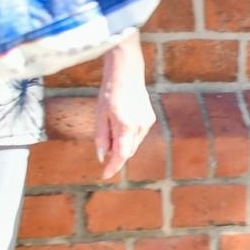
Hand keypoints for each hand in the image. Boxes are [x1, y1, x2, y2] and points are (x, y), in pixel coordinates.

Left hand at [94, 33, 154, 179]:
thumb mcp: (99, 115)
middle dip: (116, 154)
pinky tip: (122, 122)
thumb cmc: (110, 93)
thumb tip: (103, 156)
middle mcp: (139, 126)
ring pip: (133, 143)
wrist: (127, 74)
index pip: (121, 154)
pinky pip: (137, 134)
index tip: (105, 175)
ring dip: (122, 144)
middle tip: (104, 150)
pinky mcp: (150, 118)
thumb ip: (101, 137)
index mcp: (125, 126)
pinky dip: (128, 135)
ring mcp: (147, 122)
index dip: (113, 167)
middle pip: (127, 150)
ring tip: (111, 128)